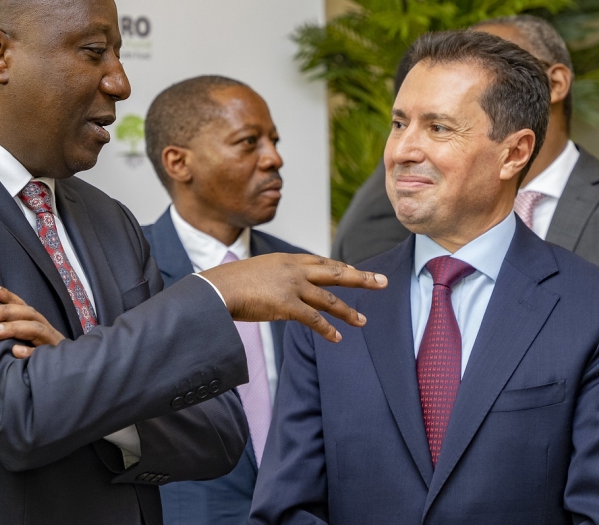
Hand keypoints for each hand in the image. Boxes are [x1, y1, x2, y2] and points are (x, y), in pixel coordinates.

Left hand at [0, 284, 65, 357]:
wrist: (71, 375)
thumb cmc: (40, 357)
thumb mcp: (27, 340)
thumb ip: (12, 329)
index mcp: (37, 323)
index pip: (22, 306)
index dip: (6, 296)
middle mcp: (45, 329)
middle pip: (28, 314)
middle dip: (4, 312)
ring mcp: (51, 344)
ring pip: (35, 329)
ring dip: (13, 328)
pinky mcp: (54, 360)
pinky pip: (43, 355)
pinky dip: (29, 352)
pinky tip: (15, 351)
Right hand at [201, 253, 386, 342]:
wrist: (216, 289)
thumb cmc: (229, 283)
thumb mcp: (256, 272)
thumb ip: (272, 277)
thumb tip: (274, 287)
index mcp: (287, 260)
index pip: (321, 262)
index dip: (341, 267)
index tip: (355, 270)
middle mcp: (294, 270)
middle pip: (336, 273)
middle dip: (361, 278)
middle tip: (382, 281)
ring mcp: (292, 287)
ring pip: (329, 299)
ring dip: (348, 312)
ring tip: (363, 321)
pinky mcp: (286, 305)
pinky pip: (314, 320)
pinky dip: (327, 330)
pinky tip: (337, 338)